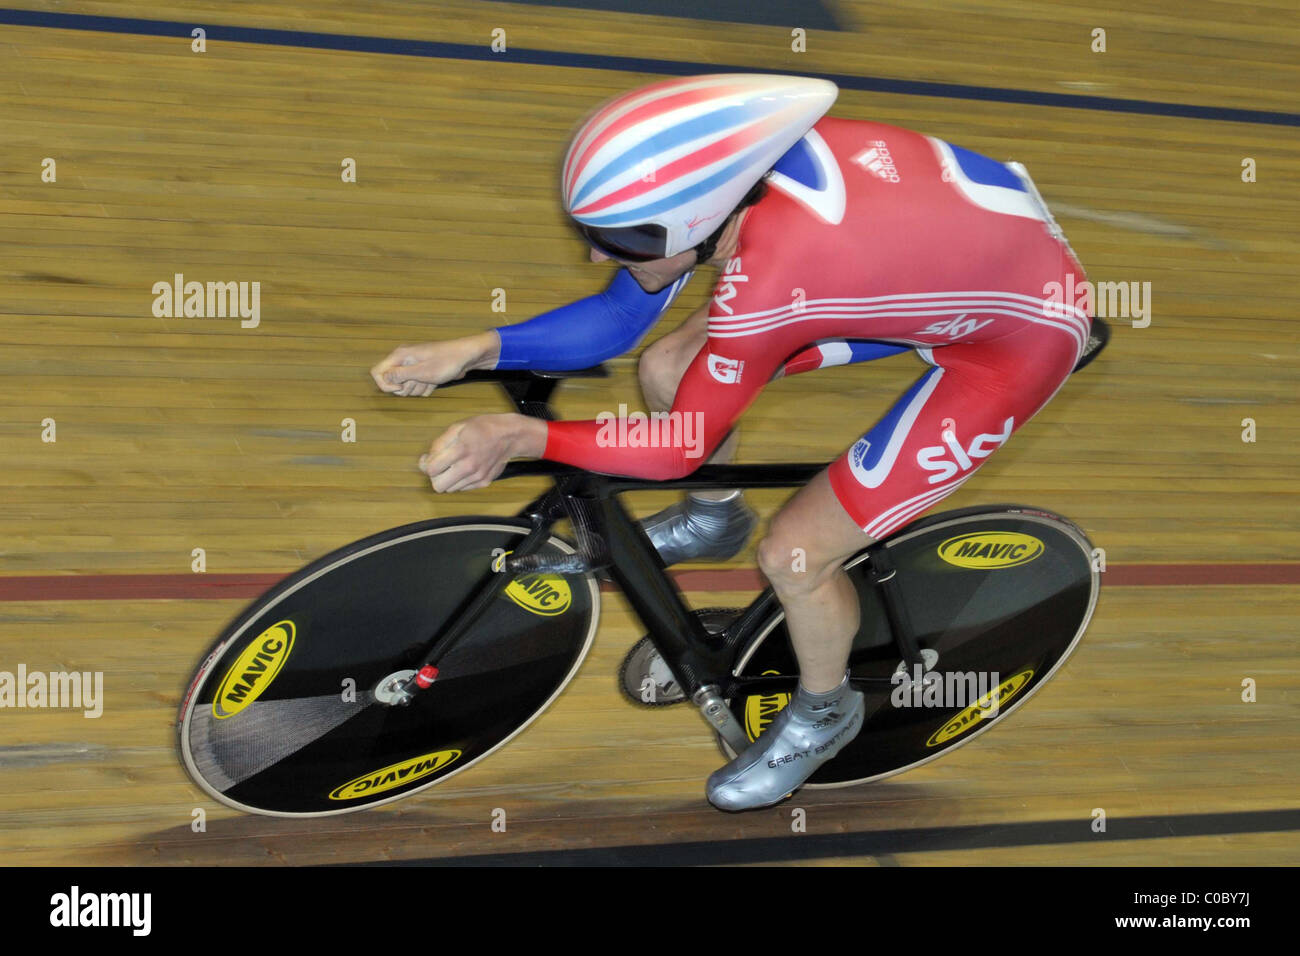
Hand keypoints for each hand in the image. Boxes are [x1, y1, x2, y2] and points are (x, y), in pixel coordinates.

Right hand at [371, 332, 498, 396]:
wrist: (466, 357)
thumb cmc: (446, 362)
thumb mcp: (423, 371)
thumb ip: (400, 374)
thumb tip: (382, 376)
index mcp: (400, 356)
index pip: (377, 372)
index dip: (385, 384)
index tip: (400, 387)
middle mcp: (404, 360)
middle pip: (392, 382)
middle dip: (406, 388)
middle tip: (421, 381)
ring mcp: (413, 366)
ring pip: (406, 387)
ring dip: (418, 388)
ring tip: (431, 380)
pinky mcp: (422, 372)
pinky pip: (418, 387)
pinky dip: (426, 387)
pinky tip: (435, 381)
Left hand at [420, 414, 546, 492]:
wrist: (509, 436)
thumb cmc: (482, 429)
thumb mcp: (457, 427)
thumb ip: (438, 444)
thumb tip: (427, 460)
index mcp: (460, 450)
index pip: (431, 470)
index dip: (426, 465)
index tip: (429, 460)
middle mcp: (468, 466)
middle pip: (438, 486)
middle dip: (435, 477)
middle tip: (440, 466)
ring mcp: (477, 476)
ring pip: (450, 489)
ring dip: (448, 479)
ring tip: (454, 465)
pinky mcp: (484, 482)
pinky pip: (463, 488)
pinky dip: (460, 481)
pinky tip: (465, 468)